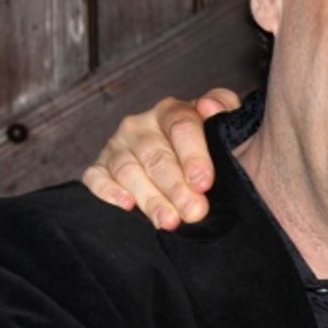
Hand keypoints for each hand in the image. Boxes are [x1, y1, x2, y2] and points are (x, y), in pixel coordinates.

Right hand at [80, 88, 238, 229]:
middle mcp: (141, 125)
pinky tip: (127, 205)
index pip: (180, 125)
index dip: (193, 155)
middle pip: (156, 155)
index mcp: (172, 111)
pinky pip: (95, 177)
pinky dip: (108, 190)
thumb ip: (226, 110)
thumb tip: (210, 106)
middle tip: (194, 212)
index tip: (204, 183)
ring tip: (170, 221)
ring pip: (128, 170)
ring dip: (150, 198)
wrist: (202, 180)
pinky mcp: (101, 167)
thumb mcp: (231, 130)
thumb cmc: (219, 153)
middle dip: (176, 187)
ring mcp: (119, 146)